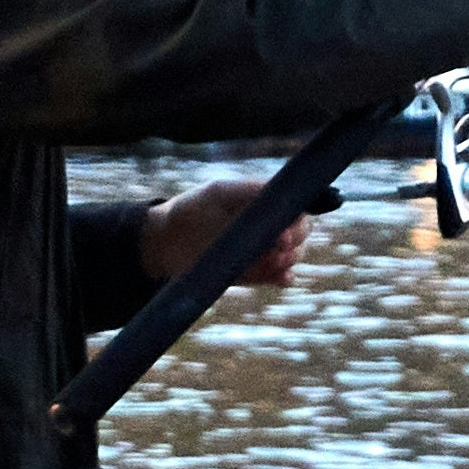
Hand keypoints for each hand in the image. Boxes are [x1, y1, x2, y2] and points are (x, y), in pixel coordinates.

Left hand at [141, 171, 313, 292]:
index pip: (297, 208)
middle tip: (279, 246)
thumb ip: (250, 190)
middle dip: (297, 240)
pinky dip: (285, 278)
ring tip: (274, 261)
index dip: (298, 217)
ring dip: (290, 259)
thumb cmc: (192, 209)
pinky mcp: (256, 273)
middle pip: (302, 233)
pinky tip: (281, 277)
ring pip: (294, 255)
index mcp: (264, 203)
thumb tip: (281, 191)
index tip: (285, 226)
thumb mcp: (219, 193)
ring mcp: (264, 251)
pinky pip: (280, 277)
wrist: (167, 242)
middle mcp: (269, 226)